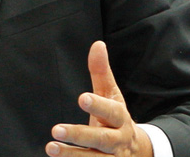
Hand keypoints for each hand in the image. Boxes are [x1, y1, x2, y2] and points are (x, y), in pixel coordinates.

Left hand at [45, 41, 152, 156]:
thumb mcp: (111, 96)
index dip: (98, 105)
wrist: (138, 153)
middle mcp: (118, 141)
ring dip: (73, 156)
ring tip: (50, 148)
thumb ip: (101, 73)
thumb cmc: (116, 119)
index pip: (111, 111)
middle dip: (79, 135)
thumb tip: (98, 44)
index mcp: (120, 118)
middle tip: (55, 129)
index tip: (82, 98)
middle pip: (101, 139)